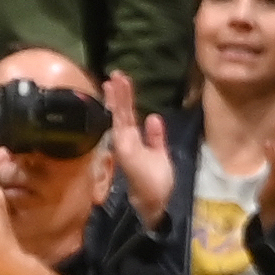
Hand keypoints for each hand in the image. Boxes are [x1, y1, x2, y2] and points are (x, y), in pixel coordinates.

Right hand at [105, 71, 173, 229]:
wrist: (155, 201)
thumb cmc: (156, 182)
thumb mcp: (160, 154)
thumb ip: (156, 137)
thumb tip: (154, 117)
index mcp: (133, 140)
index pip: (128, 115)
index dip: (125, 98)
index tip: (121, 81)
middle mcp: (125, 140)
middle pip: (121, 112)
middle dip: (118, 93)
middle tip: (115, 73)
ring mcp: (123, 144)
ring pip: (119, 115)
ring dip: (117, 97)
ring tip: (115, 79)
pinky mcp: (125, 148)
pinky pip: (121, 125)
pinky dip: (119, 110)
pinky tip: (117, 97)